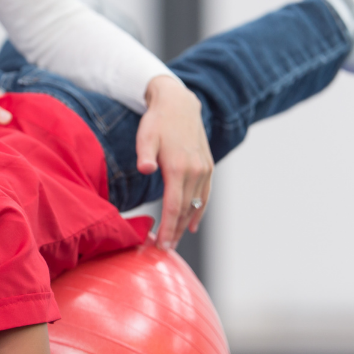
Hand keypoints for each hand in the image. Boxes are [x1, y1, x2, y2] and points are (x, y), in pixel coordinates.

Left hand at [136, 75, 212, 249]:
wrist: (179, 103)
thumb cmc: (157, 121)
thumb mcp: (145, 136)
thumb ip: (144, 154)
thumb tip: (145, 170)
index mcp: (179, 168)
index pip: (173, 207)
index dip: (168, 228)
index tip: (162, 246)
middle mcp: (195, 171)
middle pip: (185, 210)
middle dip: (175, 232)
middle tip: (165, 250)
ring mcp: (204, 169)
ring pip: (196, 204)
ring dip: (186, 224)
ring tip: (175, 241)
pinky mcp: (208, 166)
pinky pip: (205, 195)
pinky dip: (199, 210)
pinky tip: (193, 223)